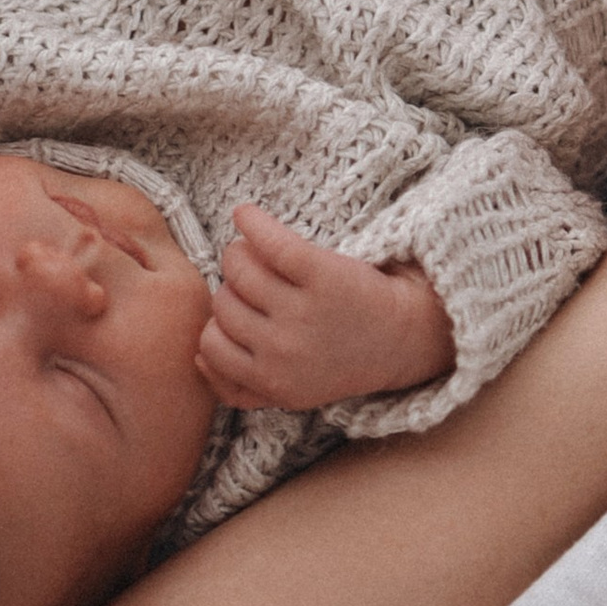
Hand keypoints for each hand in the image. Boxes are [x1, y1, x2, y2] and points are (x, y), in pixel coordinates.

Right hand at [197, 202, 458, 408]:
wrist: (408, 335)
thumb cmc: (345, 357)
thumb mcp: (294, 391)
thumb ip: (244, 388)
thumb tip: (198, 361)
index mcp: (272, 383)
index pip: (209, 346)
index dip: (222, 325)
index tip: (244, 314)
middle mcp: (282, 351)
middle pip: (222, 302)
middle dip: (235, 289)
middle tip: (263, 284)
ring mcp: (301, 311)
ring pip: (236, 268)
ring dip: (243, 254)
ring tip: (264, 255)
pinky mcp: (320, 273)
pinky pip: (266, 241)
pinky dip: (252, 221)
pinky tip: (247, 214)